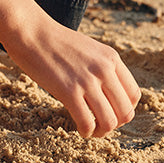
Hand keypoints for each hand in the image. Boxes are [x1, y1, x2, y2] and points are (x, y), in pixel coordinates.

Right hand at [6, 18, 139, 137]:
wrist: (30, 31)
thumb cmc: (55, 41)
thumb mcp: (89, 49)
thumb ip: (103, 68)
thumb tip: (111, 96)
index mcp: (111, 57)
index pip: (133, 95)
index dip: (124, 109)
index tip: (110, 111)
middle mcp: (104, 69)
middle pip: (125, 112)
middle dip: (115, 124)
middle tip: (100, 123)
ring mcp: (87, 80)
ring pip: (109, 122)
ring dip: (101, 132)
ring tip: (91, 129)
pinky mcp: (68, 91)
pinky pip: (87, 123)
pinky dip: (86, 132)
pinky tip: (79, 128)